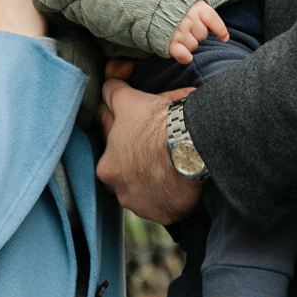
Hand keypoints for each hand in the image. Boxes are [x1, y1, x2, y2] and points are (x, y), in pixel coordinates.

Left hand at [97, 77, 203, 224]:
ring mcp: (143, 206)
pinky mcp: (164, 216)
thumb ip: (113, 92)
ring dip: (157, 181)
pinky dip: (174, 197)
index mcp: (107, 166)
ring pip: (148, 192)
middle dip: (142, 163)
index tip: (148, 131)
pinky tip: (184, 183)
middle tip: (162, 148)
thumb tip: (109, 80)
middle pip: (130, 175)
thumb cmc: (158, 124)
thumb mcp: (129, 101)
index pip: (116, 152)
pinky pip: (167, 207)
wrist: (189, 146)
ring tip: (176, 165)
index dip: (132, 138)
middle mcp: (120, 191)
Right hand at [168, 0, 229, 64]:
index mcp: (195, 6)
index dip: (220, 30)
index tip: (224, 38)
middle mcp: (189, 18)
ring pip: (194, 45)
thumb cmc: (168, 1)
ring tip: (178, 36)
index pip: (213, 20)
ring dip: (189, 43)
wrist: (145, 1)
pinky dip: (185, 57)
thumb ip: (199, 7)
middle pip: (203, 35)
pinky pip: (184, 55)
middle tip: (185, 29)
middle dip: (197, 34)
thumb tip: (215, 25)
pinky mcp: (169, 42)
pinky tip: (186, 57)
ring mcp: (179, 30)